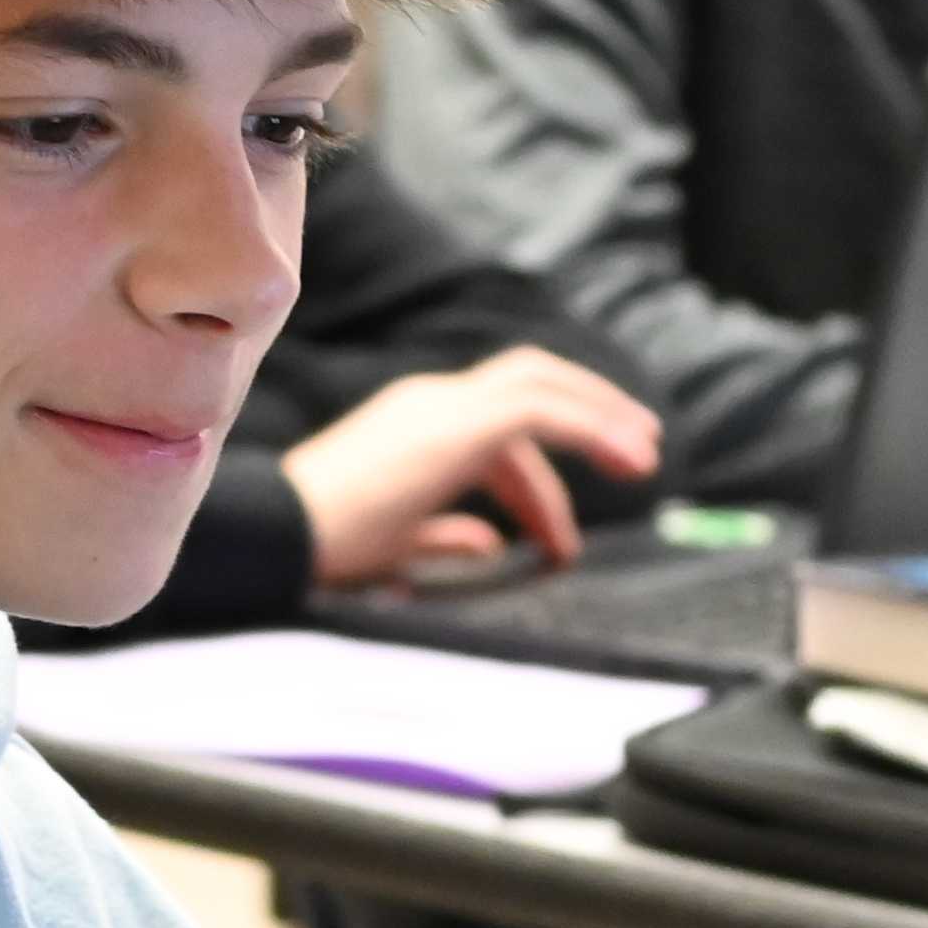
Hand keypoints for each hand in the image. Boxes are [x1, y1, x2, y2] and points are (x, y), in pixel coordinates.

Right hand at [284, 346, 664, 580]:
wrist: (282, 534)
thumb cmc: (322, 546)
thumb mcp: (394, 545)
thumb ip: (440, 536)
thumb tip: (485, 544)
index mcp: (413, 424)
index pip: (494, 433)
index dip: (538, 486)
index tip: (560, 543)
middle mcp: (430, 401)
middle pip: (528, 381)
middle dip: (588, 408)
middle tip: (639, 447)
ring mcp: (442, 406)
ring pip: (542, 388)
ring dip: (601, 418)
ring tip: (644, 458)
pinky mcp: (459, 423)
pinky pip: (543, 413)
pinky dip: (592, 430)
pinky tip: (628, 460)